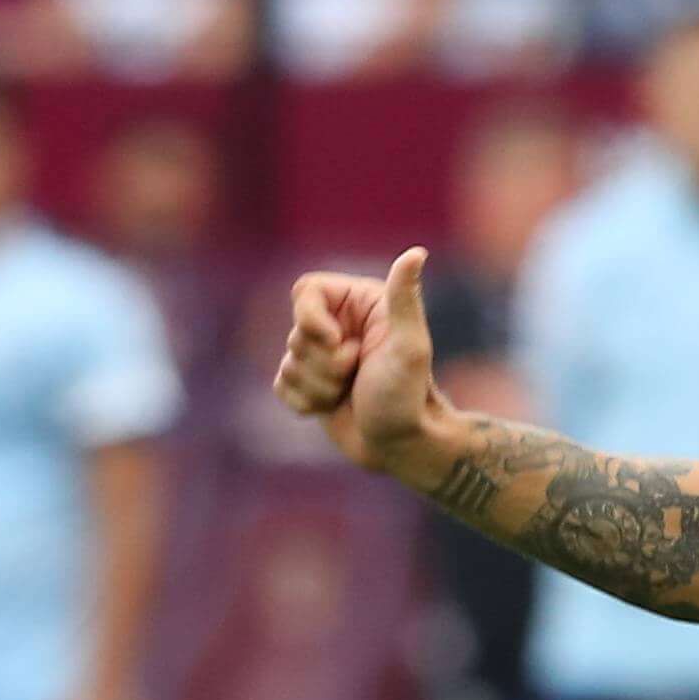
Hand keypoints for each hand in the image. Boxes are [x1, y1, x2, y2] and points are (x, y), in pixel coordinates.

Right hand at [276, 247, 439, 473]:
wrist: (403, 447)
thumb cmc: (409, 397)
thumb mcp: (408, 346)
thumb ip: (404, 299)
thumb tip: (417, 252)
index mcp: (361, 305)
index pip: (306, 290)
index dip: (310, 318)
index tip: (335, 341)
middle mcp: (340, 325)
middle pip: (295, 331)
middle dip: (324, 362)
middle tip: (357, 374)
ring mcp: (323, 356)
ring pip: (287, 362)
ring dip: (318, 386)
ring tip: (350, 393)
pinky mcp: (309, 384)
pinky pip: (281, 386)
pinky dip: (305, 402)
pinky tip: (334, 407)